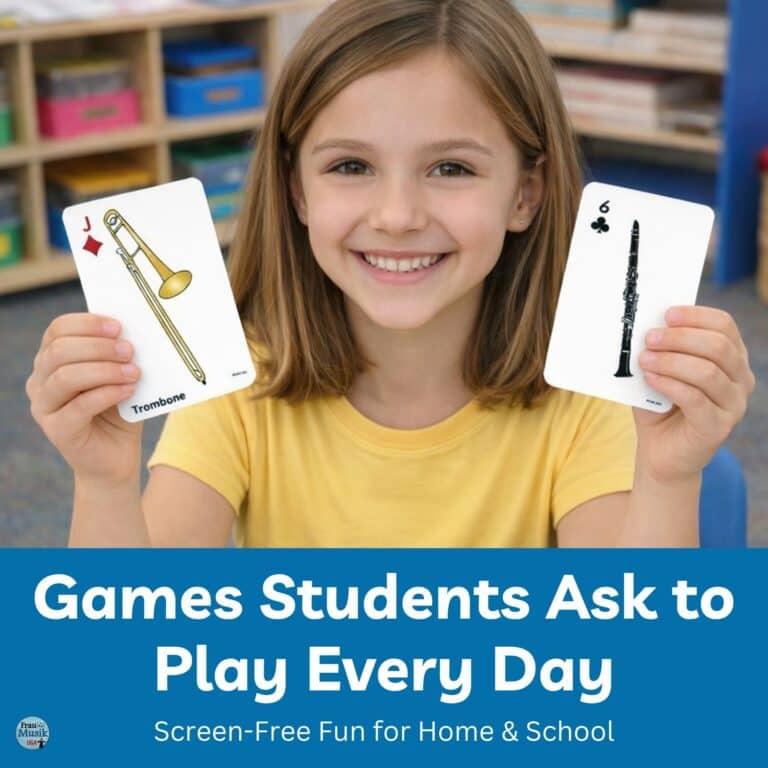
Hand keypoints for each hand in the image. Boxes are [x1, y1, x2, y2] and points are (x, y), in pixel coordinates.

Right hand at [26, 313, 143, 485]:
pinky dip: (108, 393)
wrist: (117, 456)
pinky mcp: (57, 430)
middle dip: (98, 347)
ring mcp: (44, 406)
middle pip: (59, 350)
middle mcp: (40, 380)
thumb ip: (120, 355)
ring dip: (105, 370)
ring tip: (134, 373)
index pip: (58, 329)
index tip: (119, 327)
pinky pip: (80, 406)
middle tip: (130, 351)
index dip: (87, 323)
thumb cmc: (120, 410)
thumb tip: (135, 331)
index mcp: (52, 359)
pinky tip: (128, 390)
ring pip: (65, 376)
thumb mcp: (120, 376)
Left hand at [633, 306, 755, 484]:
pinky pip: (695, 398)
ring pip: (708, 372)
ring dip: (671, 361)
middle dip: (679, 338)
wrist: (659, 451)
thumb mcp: (659, 370)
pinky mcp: (718, 427)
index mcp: (731, 358)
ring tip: (644, 359)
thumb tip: (648, 322)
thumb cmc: (659, 405)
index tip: (666, 314)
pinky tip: (650, 378)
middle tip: (648, 338)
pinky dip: (669, 384)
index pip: (724, 326)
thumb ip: (660, 348)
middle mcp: (741, 379)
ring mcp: (734, 405)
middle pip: (718, 346)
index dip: (696, 316)